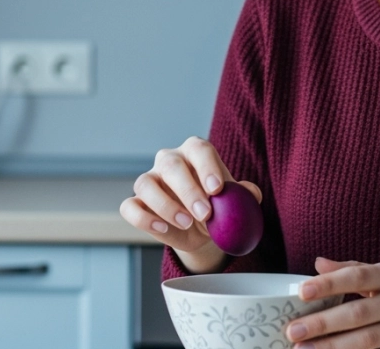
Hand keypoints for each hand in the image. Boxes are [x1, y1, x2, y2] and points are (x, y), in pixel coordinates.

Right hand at [119, 136, 261, 262]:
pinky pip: (129, 207)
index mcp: (194, 152)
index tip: (217, 189)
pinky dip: (144, 218)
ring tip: (187, 223)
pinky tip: (164, 229)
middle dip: (188, 190)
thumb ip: (244, 195)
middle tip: (205, 214)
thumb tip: (251, 193)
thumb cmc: (218, 207)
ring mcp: (149, 181)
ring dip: (165, 205)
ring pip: (145, 183)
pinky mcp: (136, 203)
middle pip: (171, 165)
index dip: (207, 167)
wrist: (201, 230)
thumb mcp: (235, 202)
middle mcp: (168, 161)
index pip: (198, 149)